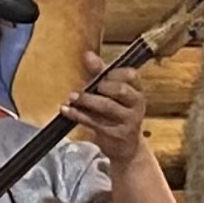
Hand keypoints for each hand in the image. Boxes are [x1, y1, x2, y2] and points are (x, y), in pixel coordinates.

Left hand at [64, 51, 152, 166]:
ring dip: (87, 100)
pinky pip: (94, 122)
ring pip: (108, 106)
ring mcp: (128, 121)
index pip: (131, 75)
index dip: (115, 72)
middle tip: (89, 86)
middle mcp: (137, 105)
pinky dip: (78, 115)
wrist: (126, 148)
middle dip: (102, 86)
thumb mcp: (111, 93)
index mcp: (137, 91)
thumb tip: (88, 54)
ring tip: (72, 97)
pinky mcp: (116, 134)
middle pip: (121, 90)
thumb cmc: (117, 114)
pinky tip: (66, 110)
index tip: (102, 73)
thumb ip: (100, 73)